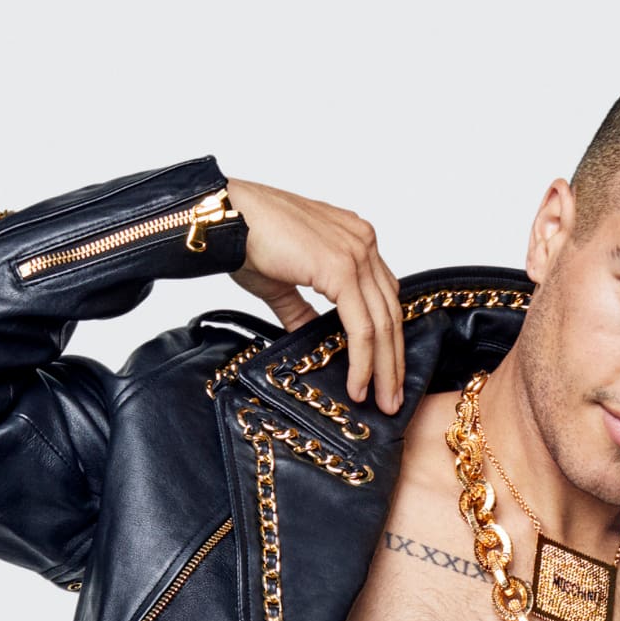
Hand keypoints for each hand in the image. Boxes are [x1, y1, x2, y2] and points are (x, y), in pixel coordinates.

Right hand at [223, 177, 404, 410]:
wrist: (225, 218)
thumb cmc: (247, 239)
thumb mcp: (284, 284)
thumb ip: (304, 312)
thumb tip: (311, 340)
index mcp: (354, 239)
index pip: (383, 297)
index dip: (388, 339)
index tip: (386, 374)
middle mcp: (363, 242)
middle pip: (391, 312)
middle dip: (393, 361)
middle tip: (393, 399)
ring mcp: (356, 253)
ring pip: (382, 323)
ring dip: (384, 369)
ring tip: (383, 402)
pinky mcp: (342, 268)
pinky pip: (362, 327)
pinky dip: (363, 361)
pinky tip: (357, 385)